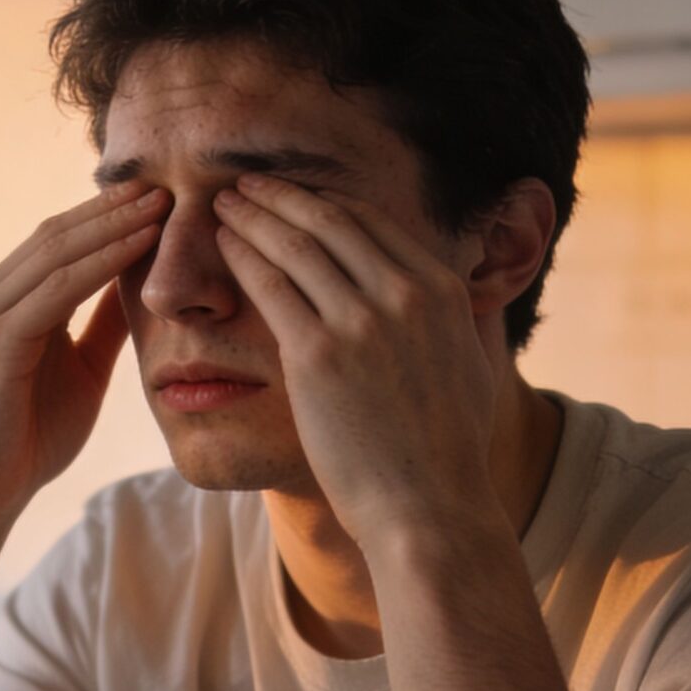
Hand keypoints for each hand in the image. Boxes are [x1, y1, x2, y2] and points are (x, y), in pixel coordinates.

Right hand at [0, 185, 166, 530]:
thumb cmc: (24, 440)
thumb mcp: (80, 370)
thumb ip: (101, 326)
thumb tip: (139, 285)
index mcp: (5, 300)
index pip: (61, 241)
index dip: (109, 215)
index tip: (162, 196)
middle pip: (58, 232)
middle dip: (115, 206)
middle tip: (169, 182)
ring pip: (58, 251)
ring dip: (114, 223)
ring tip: (163, 203)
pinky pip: (58, 288)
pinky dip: (103, 262)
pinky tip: (142, 246)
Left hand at [210, 174, 498, 533]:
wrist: (428, 507)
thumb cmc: (445, 451)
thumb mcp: (470, 367)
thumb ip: (458, 323)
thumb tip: (457, 304)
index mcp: (441, 290)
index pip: (372, 222)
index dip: (324, 202)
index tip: (292, 196)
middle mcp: (404, 294)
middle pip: (329, 220)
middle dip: (279, 195)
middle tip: (244, 184)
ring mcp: (360, 321)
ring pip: (293, 244)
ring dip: (252, 215)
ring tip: (220, 203)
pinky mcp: (317, 354)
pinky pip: (269, 285)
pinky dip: (241, 255)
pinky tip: (219, 243)